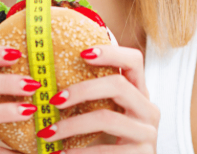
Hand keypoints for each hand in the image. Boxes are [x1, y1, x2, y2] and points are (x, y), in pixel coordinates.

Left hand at [36, 45, 158, 152]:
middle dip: (82, 90)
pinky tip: (61, 153)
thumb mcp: (104, 114)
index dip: (111, 52)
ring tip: (48, 132)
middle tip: (54, 100)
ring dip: (71, 125)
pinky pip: (106, 150)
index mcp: (139, 93)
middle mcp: (148, 109)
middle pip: (118, 85)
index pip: (134, 61)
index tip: (82, 53)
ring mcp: (147, 133)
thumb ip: (90, 97)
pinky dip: (79, 152)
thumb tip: (48, 82)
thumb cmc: (109, 140)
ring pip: (107, 118)